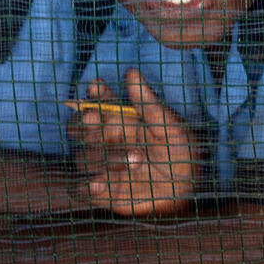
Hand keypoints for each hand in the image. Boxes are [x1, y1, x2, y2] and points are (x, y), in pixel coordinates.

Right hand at [70, 68, 196, 216]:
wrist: (186, 191)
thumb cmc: (180, 155)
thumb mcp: (170, 127)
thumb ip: (148, 103)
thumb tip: (131, 72)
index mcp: (122, 121)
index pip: (99, 104)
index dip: (95, 94)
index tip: (96, 86)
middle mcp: (107, 141)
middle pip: (77, 128)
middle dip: (83, 122)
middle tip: (96, 118)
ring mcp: (102, 165)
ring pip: (84, 156)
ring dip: (107, 156)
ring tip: (138, 159)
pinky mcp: (101, 191)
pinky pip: (82, 188)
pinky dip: (88, 185)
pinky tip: (99, 182)